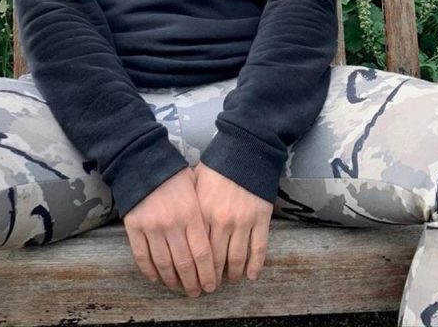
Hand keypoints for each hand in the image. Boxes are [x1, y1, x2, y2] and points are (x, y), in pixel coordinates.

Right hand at [122, 168, 216, 297]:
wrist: (142, 160)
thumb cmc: (173, 174)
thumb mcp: (195, 188)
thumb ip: (202, 214)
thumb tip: (214, 239)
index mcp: (191, 213)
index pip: (203, 253)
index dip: (208, 274)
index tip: (211, 285)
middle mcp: (172, 224)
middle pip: (185, 264)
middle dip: (192, 283)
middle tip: (196, 292)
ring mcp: (152, 227)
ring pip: (164, 264)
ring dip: (172, 281)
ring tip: (178, 287)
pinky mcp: (134, 227)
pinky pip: (142, 256)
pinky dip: (149, 271)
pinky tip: (156, 278)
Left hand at [193, 162, 272, 284]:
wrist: (245, 150)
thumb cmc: (217, 166)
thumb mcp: (196, 182)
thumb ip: (189, 205)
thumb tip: (176, 224)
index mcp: (203, 212)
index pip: (197, 249)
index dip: (195, 267)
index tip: (193, 276)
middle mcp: (222, 221)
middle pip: (215, 259)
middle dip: (212, 276)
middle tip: (209, 286)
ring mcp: (243, 222)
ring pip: (237, 258)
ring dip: (233, 274)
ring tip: (230, 280)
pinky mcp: (261, 219)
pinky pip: (259, 249)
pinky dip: (255, 265)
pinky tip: (251, 276)